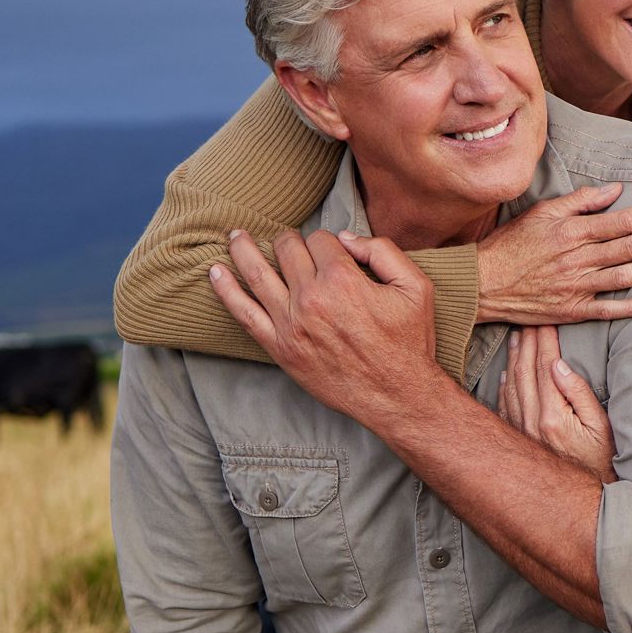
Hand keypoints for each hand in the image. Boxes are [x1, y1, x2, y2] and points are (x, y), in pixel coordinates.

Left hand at [211, 227, 437, 425]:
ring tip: (235, 237)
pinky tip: (215, 272)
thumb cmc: (408, 343)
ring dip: (243, 249)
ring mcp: (291, 324)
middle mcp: (312, 299)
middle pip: (288, 250)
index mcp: (344, 280)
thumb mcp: (417, 287)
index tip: (337, 254)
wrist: (398, 395)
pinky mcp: (280, 347)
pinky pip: (244, 313)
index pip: (321, 239)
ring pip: (257, 273)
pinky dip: (226, 290)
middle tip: (293, 245)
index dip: (330, 242)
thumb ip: (384, 251)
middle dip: (291, 242)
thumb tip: (346, 238)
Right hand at [476, 184, 631, 325]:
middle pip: (630, 246)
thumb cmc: (512, 244)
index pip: (621, 220)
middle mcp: (577, 259)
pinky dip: (630, 308)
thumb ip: (579, 202)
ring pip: (625, 277)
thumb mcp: (541, 213)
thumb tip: (614, 191)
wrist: (482, 284)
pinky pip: (605, 311)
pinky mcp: (570, 311)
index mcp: (572, 232)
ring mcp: (575, 287)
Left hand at [497, 326, 616, 481]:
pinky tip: (506, 370)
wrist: (580, 500)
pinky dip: (504, 382)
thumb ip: (578, 394)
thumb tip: (558, 366)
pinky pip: (504, 403)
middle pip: (524, 371)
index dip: (545, 341)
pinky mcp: (516, 436)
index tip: (546, 321)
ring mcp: (519, 430)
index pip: (545, 367)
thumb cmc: (600, 462)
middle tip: (528, 319)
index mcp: (552, 416)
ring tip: (516, 336)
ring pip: (510, 384)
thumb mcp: (600, 427)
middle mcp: (529, 422)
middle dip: (526, 341)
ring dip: (513, 357)